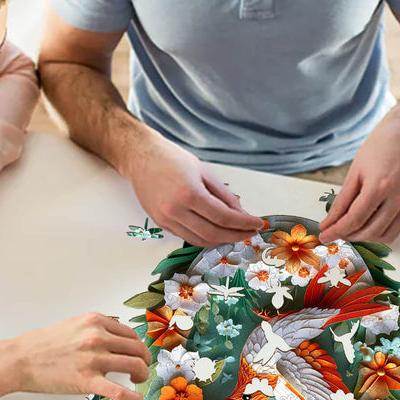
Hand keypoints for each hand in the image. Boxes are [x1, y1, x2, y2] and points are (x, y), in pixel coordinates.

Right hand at [0, 313, 151, 399]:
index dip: (138, 346)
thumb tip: (118, 341)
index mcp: (95, 321)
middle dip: (144, 360)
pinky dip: (132, 397)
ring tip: (138, 380)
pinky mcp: (87, 380)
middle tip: (142, 369)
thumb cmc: (44, 344)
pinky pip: (119, 390)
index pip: (130, 334)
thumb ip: (96, 330)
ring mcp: (94, 358)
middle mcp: (98, 337)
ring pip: (134, 365)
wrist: (19, 359)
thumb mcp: (75, 325)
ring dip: (141, 374)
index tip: (138, 354)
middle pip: (137, 348)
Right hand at [122, 130, 263, 246]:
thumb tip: (241, 214)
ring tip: (235, 234)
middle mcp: (175, 210)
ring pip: (200, 240)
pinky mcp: (160, 224)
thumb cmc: (173, 159)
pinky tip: (216, 232)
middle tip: (250, 233)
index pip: (224, 217)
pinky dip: (205, 238)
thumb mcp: (205, 172)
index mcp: (189, 193)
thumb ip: (224, 195)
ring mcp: (166, 219)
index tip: (258, 224)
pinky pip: (187, 237)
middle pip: (213, 234)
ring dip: (221, 240)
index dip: (244, 223)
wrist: (141, 158)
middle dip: (236, 236)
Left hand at [318, 104, 399, 243]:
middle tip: (335, 232)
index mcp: (379, 185)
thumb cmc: (380, 146)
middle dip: (349, 235)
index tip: (325, 235)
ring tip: (350, 230)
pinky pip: (397, 229)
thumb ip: (342, 200)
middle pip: (370, 230)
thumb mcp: (355, 171)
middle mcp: (397, 196)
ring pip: (385, 235)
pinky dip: (380, 233)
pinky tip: (367, 226)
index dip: (337, 230)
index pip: (355, 219)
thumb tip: (329, 222)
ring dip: (365, 238)